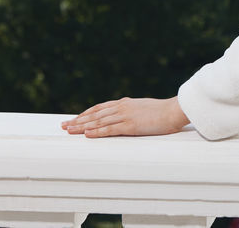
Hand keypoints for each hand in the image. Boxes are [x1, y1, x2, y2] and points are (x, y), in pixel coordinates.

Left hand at [61, 96, 190, 137]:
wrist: (174, 110)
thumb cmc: (162, 112)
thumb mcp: (143, 108)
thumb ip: (132, 111)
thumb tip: (125, 116)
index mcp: (124, 103)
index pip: (99, 108)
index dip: (85, 114)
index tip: (74, 119)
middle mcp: (122, 107)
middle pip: (94, 114)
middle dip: (78, 120)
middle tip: (63, 126)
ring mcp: (125, 116)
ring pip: (98, 121)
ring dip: (82, 126)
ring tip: (69, 131)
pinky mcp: (131, 125)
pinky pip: (110, 129)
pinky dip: (97, 132)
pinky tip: (87, 135)